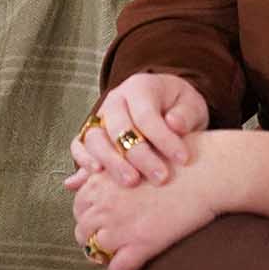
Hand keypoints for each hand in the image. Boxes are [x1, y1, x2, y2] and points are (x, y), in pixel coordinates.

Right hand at [64, 72, 208, 192]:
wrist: (164, 107)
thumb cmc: (178, 108)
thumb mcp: (191, 105)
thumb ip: (186, 115)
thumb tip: (174, 125)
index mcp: (139, 87)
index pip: (146, 114)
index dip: (164, 138)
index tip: (182, 159)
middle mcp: (114, 101)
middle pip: (118, 128)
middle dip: (139, 156)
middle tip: (160, 177)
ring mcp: (99, 118)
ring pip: (95, 139)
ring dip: (112, 163)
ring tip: (131, 182)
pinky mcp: (89, 135)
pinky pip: (78, 147)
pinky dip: (83, 161)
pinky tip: (97, 176)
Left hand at [72, 133, 222, 269]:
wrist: (206, 171)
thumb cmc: (174, 157)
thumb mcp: (130, 152)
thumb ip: (98, 169)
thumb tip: (70, 182)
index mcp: (100, 181)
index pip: (78, 207)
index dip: (89, 215)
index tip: (102, 218)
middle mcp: (104, 205)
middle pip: (82, 231)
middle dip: (93, 236)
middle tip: (110, 237)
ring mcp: (121, 226)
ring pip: (95, 251)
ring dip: (105, 254)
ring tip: (119, 251)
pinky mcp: (142, 244)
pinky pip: (118, 268)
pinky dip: (122, 269)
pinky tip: (133, 262)